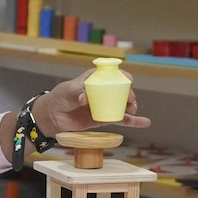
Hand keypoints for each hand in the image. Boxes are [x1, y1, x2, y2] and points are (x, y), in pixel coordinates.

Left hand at [32, 73, 151, 134]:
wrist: (52, 118)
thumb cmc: (58, 99)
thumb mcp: (66, 92)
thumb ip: (75, 93)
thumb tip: (84, 98)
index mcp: (94, 79)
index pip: (111, 74)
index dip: (122, 75)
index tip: (129, 80)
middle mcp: (101, 91)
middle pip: (120, 90)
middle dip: (128, 93)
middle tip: (129, 99)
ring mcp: (104, 105)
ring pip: (123, 104)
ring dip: (131, 106)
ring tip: (132, 109)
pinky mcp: (104, 119)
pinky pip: (121, 119)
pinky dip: (133, 121)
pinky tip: (145, 122)